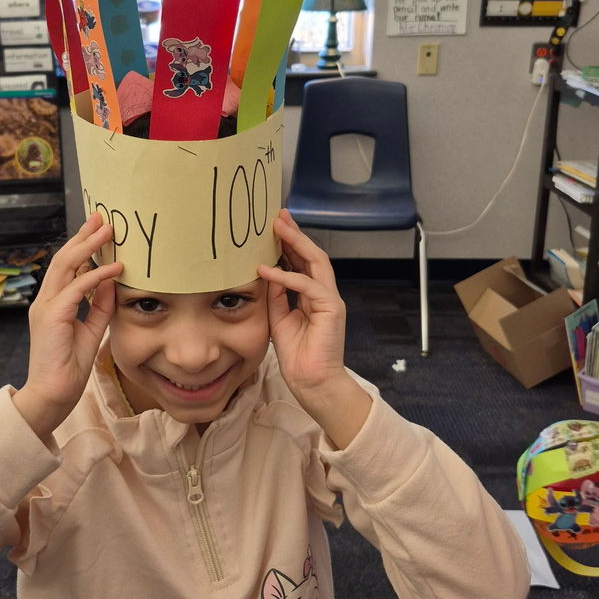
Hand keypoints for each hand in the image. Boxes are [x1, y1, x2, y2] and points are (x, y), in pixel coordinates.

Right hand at [15, 213, 122, 438]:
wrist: (53, 394)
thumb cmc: (70, 367)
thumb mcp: (92, 329)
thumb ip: (99, 305)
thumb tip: (111, 280)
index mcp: (53, 303)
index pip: (67, 266)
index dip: (82, 245)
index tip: (98, 229)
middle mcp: (46, 300)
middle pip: (63, 258)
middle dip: (83, 236)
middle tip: (101, 217)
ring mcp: (46, 306)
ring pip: (66, 265)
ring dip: (88, 246)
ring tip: (108, 231)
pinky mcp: (52, 316)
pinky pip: (76, 288)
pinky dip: (96, 275)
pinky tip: (114, 268)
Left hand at [258, 209, 370, 448]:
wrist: (312, 383)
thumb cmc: (297, 355)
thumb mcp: (279, 318)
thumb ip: (276, 295)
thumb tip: (267, 272)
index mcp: (314, 296)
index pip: (303, 262)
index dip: (290, 243)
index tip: (274, 226)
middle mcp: (325, 294)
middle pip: (312, 255)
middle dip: (295, 234)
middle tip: (278, 215)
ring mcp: (331, 300)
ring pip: (316, 262)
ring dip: (295, 243)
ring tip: (277, 228)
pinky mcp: (332, 309)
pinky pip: (308, 286)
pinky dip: (286, 276)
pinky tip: (267, 270)